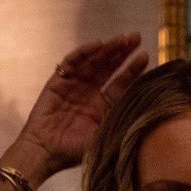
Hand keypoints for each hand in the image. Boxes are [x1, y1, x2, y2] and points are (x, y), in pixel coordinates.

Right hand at [7, 32, 148, 182]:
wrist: (44, 152)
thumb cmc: (73, 151)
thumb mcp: (103, 137)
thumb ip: (119, 120)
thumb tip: (147, 108)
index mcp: (102, 108)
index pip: (120, 85)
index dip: (132, 71)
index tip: (145, 56)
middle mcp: (89, 95)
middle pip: (109, 69)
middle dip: (122, 53)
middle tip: (136, 38)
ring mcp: (73, 87)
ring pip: (93, 62)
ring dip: (107, 49)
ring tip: (121, 39)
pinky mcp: (57, 82)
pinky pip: (72, 63)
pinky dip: (84, 52)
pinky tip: (98, 44)